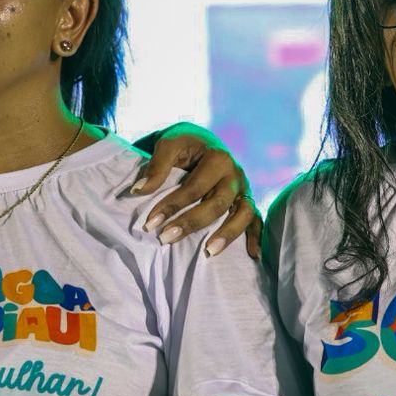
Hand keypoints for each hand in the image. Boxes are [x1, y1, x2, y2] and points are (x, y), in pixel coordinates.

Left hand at [133, 123, 260, 257]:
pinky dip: (257, 236)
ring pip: (242, 214)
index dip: (172, 205)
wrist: (203, 141)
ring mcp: (244, 189)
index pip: (194, 187)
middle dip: (191, 222)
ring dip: (227, 234)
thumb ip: (156, 167)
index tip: (151, 222)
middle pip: (217, 204)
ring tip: (208, 252)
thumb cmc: (184, 145)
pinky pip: (256, 219)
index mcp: (218, 159)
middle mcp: (235, 175)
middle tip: (166, 238)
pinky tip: (252, 254)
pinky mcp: (247, 200)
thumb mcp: (169, 145)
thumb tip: (139, 191)